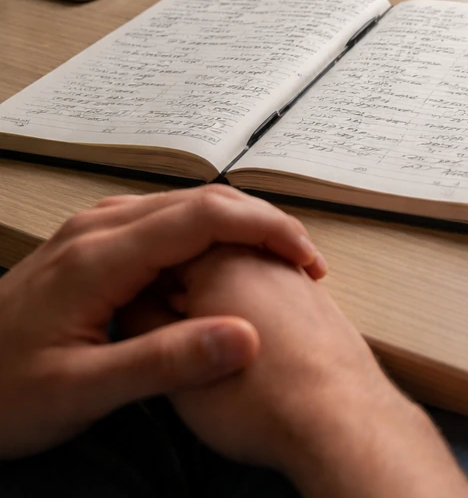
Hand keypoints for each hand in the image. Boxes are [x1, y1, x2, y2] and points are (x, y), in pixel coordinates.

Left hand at [0, 184, 326, 458]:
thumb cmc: (2, 395)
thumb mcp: (81, 393)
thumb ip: (164, 363)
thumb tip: (245, 336)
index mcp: (99, 256)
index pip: (205, 217)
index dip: (267, 231)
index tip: (308, 260)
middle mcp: (98, 230)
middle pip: (203, 200)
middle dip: (265, 223)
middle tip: (307, 262)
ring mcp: (93, 233)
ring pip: (187, 205)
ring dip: (241, 225)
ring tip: (279, 262)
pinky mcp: (92, 246)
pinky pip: (166, 221)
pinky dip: (211, 233)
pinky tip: (224, 264)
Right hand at [120, 246, 467, 497]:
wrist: (338, 418)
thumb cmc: (259, 398)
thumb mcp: (172, 367)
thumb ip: (142, 321)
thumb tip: (130, 304)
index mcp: (220, 256)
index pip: (163, 246)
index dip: (140, 280)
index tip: (133, 311)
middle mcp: (262, 256)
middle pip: (203, 256)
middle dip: (179, 288)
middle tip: (164, 332)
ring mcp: (294, 277)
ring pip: (239, 276)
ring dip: (217, 302)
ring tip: (205, 347)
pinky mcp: (317, 302)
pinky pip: (270, 297)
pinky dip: (252, 315)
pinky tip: (248, 350)